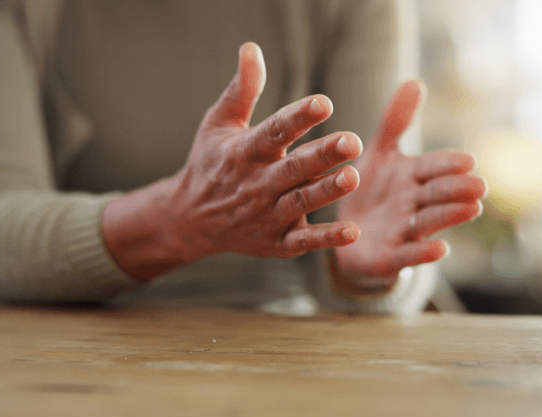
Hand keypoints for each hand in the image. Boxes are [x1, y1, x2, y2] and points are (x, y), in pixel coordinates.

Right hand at [103, 43, 362, 280]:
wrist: (188, 220)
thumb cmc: (211, 162)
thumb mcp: (219, 124)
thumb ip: (242, 89)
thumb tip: (252, 48)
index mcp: (245, 151)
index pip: (274, 131)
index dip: (299, 117)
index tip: (324, 103)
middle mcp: (257, 184)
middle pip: (293, 168)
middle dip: (323, 155)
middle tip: (352, 141)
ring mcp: (267, 215)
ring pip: (301, 202)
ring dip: (327, 191)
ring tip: (353, 177)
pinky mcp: (276, 242)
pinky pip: (303, 241)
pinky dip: (326, 239)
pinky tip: (352, 233)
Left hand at [332, 81, 486, 292]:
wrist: (347, 235)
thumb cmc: (369, 190)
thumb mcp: (377, 154)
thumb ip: (394, 123)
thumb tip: (414, 81)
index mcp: (411, 176)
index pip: (433, 167)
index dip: (448, 164)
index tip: (469, 160)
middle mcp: (413, 203)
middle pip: (437, 194)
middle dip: (458, 189)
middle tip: (480, 185)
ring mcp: (404, 231)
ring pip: (430, 221)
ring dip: (451, 216)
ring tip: (472, 210)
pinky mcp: (390, 256)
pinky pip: (407, 254)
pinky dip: (424, 252)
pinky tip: (441, 249)